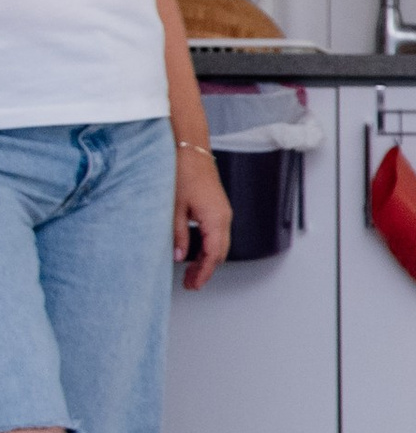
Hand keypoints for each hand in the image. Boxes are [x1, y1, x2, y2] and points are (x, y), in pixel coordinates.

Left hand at [174, 142, 231, 288]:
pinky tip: (193, 248)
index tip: (194, 285)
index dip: (203, 273)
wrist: (188, 147)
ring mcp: (222, 210)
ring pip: (219, 243)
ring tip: (191, 270)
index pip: (213, 255)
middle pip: (220, 252)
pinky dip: (207, 245)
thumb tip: (179, 255)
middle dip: (206, 269)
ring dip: (207, 258)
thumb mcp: (173, 208)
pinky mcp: (216, 205)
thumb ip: (177, 235)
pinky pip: (216, 232)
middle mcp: (224, 216)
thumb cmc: (182, 171)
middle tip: (191, 283)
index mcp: (216, 219)